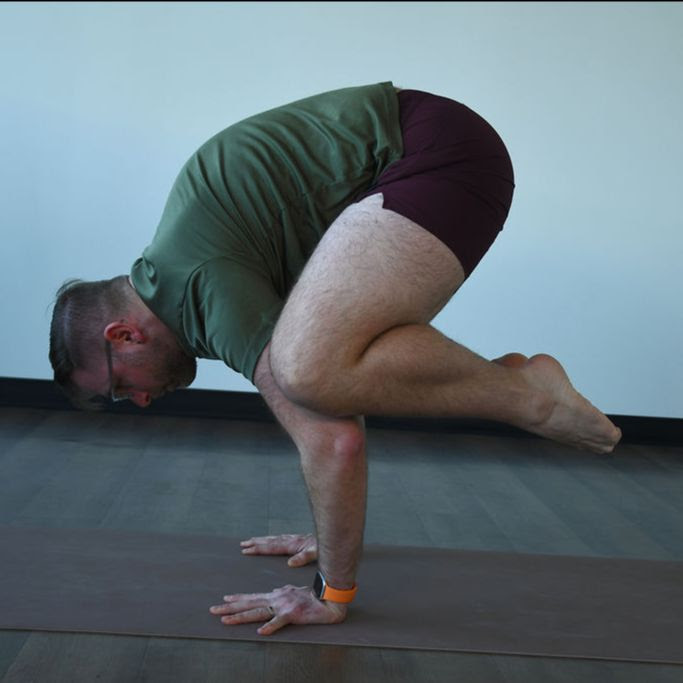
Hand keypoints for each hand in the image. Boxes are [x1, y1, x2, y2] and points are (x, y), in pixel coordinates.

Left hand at [210, 584, 346, 634]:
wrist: (327, 599)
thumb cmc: (312, 596)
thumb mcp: (293, 592)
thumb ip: (282, 593)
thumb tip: (275, 591)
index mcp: (276, 595)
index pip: (253, 597)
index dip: (238, 598)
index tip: (224, 599)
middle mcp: (276, 598)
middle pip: (249, 603)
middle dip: (230, 607)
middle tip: (213, 609)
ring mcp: (282, 606)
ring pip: (257, 612)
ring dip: (240, 617)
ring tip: (225, 620)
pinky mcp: (292, 614)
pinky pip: (279, 622)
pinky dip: (270, 627)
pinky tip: (260, 632)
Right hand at [240, 533, 317, 566]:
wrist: (333, 537)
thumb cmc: (324, 548)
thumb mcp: (315, 553)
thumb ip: (303, 557)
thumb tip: (291, 563)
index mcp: (292, 544)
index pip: (271, 547)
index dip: (258, 549)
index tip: (246, 550)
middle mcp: (291, 540)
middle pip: (269, 541)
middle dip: (255, 543)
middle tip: (242, 545)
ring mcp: (293, 539)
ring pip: (273, 539)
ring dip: (261, 540)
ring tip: (250, 541)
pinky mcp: (297, 540)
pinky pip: (279, 538)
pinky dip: (271, 539)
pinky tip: (269, 540)